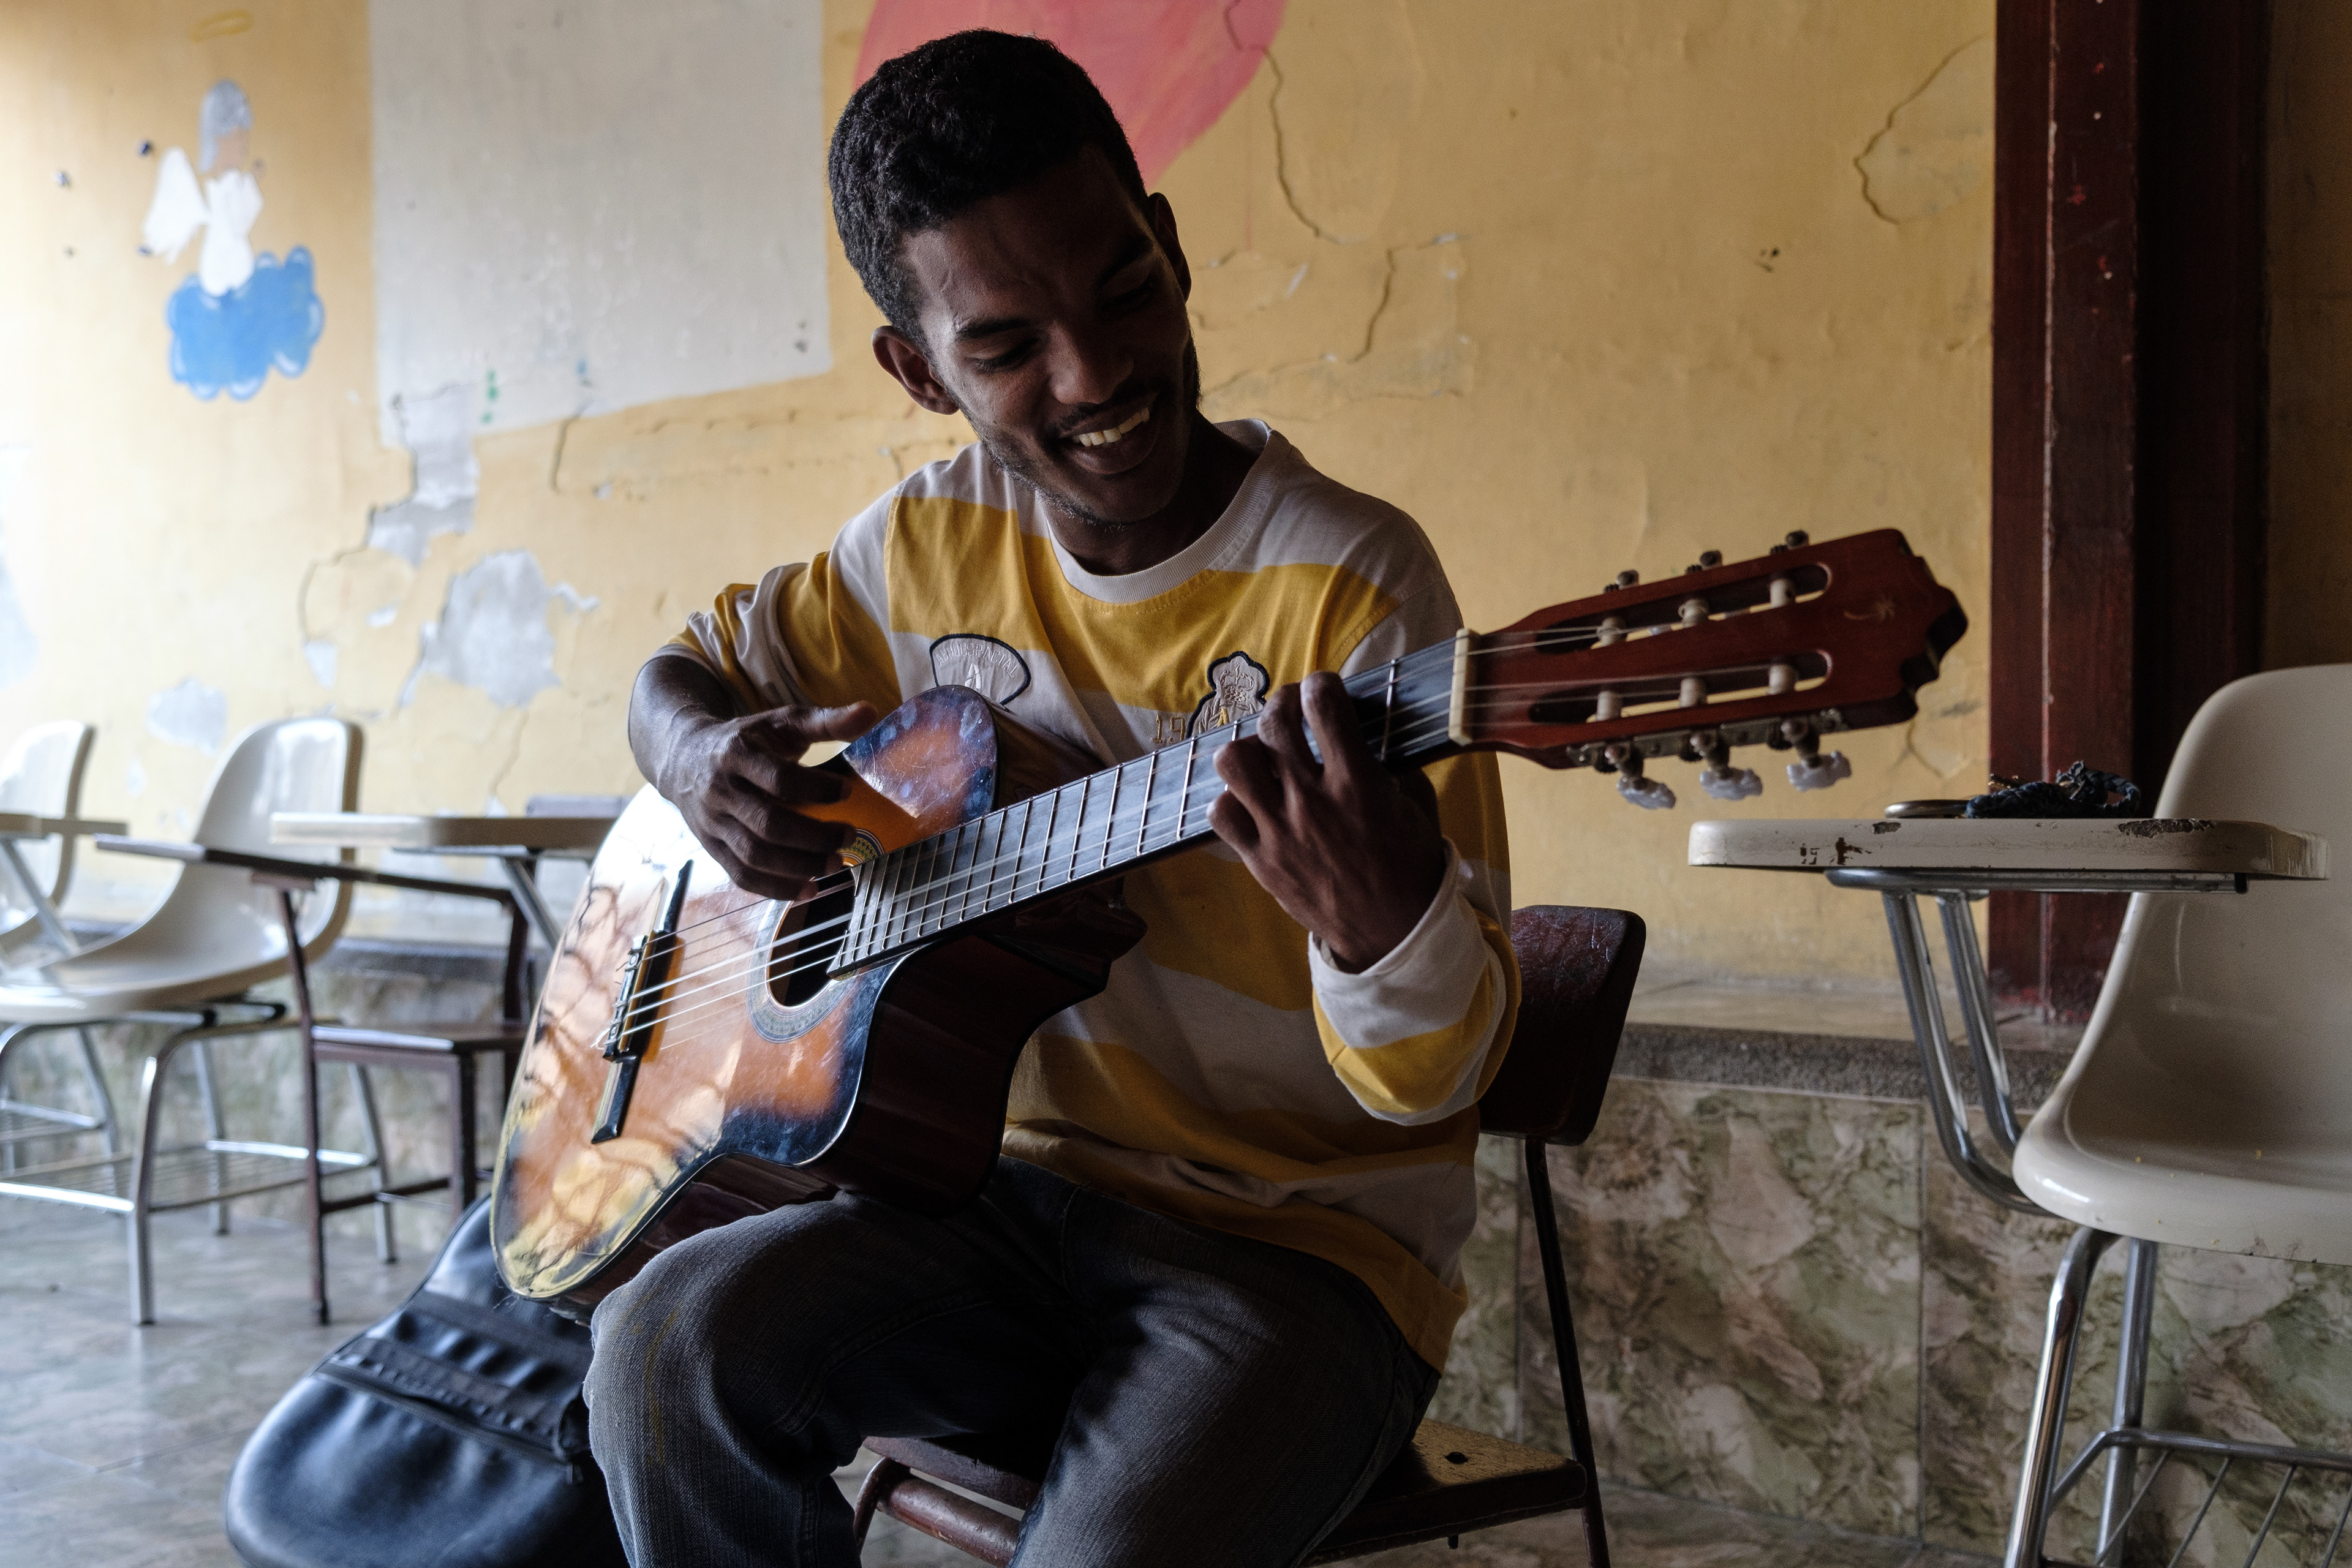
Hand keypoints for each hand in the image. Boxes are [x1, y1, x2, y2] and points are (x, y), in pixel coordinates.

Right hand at [656, 702, 877, 902]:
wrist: (682, 756)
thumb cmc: (746, 738)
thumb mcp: (781, 722)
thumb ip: (825, 720)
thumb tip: (871, 712)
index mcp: (737, 754)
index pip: (778, 778)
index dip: (815, 789)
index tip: (847, 792)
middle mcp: (720, 790)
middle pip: (768, 824)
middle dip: (813, 837)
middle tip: (849, 837)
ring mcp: (712, 823)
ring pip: (754, 855)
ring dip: (799, 866)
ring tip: (836, 865)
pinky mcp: (711, 848)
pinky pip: (742, 875)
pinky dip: (776, 888)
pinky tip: (809, 889)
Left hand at [1210, 672, 1446, 971]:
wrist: (1391, 932)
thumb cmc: (1409, 866)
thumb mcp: (1415, 806)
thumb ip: (1391, 765)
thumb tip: (1368, 732)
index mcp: (1356, 783)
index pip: (1324, 706)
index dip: (1320, 684)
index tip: (1323, 688)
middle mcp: (1311, 801)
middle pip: (1274, 724)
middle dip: (1283, 703)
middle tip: (1292, 710)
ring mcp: (1279, 831)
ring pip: (1233, 762)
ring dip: (1248, 749)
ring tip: (1264, 757)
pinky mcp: (1259, 860)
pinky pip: (1221, 814)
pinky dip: (1232, 801)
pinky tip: (1253, 803)